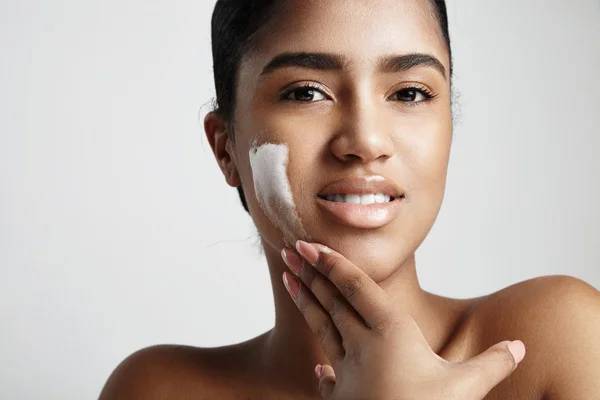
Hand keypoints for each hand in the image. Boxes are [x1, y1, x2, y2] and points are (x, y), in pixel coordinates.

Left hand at [281, 241, 525, 399]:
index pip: (355, 288)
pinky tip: (318, 366)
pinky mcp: (340, 399)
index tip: (309, 246)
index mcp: (390, 332)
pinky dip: (323, 367)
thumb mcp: (465, 389)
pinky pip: (328, 377)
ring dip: (306, 302)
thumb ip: (491, 364)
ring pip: (323, 328)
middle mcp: (361, 346)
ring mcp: (346, 371)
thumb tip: (519, 347)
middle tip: (289, 251)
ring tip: (288, 280)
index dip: (332, 264)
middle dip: (311, 274)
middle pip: (333, 302)